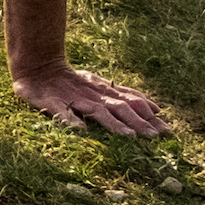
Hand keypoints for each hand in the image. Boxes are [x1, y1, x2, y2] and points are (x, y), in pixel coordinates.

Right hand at [14, 65, 166, 135]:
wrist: (36, 67)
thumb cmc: (70, 81)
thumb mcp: (100, 85)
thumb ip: (125, 95)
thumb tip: (157, 109)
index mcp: (104, 91)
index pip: (132, 101)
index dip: (149, 115)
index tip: (167, 130)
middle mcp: (93, 95)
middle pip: (119, 107)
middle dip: (138, 121)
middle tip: (156, 136)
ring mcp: (73, 99)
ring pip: (96, 111)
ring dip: (113, 123)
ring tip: (128, 136)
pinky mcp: (52, 103)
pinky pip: (62, 112)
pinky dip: (72, 120)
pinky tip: (81, 129)